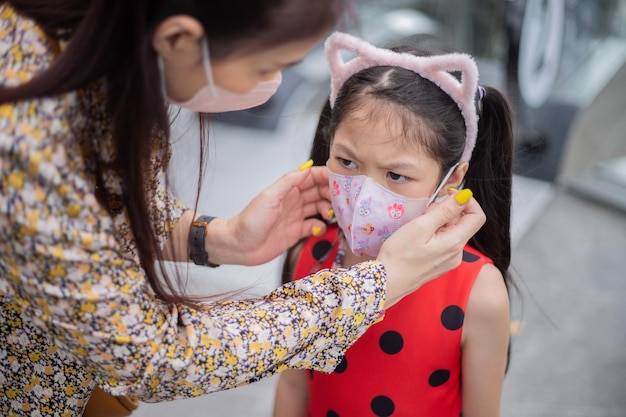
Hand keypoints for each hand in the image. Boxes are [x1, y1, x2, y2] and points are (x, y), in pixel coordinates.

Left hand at [214, 163, 332, 265]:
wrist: (240, 246)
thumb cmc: (250, 221)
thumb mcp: (270, 197)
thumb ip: (289, 182)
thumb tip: (308, 168)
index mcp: (288, 189)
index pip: (312, 177)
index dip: (327, 177)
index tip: (342, 180)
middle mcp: (294, 200)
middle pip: (320, 192)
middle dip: (332, 194)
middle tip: (341, 201)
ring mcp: (296, 216)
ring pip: (320, 208)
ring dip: (329, 210)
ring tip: (332, 214)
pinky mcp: (297, 232)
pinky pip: (315, 226)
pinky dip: (321, 227)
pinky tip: (320, 228)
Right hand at [377, 189, 485, 306]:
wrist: (387, 283)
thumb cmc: (399, 256)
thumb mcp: (420, 227)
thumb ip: (444, 210)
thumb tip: (465, 196)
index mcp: (455, 243)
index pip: (477, 216)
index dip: (467, 201)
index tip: (449, 196)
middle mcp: (457, 253)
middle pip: (462, 222)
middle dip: (446, 211)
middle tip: (424, 213)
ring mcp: (449, 260)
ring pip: (452, 231)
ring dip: (438, 222)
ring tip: (417, 226)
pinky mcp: (440, 263)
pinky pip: (444, 241)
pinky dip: (434, 233)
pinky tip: (418, 237)